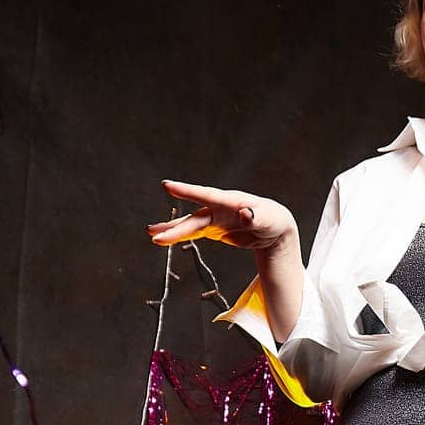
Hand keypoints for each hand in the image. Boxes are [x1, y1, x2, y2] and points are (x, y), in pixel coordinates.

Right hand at [146, 180, 296, 252]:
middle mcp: (218, 208)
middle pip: (193, 218)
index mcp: (229, 201)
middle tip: (154, 233)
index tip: (167, 185)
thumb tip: (245, 213)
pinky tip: (163, 238)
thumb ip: (255, 217)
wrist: (273, 227)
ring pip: (189, 225)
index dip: (187, 191)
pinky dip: (179, 236)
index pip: (205, 195)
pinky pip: (193, 233)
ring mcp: (214, 219)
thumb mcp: (267, 220)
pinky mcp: (213, 229)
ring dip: (171, 230)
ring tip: (151, 234)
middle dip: (175, 226)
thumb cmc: (272, 220)